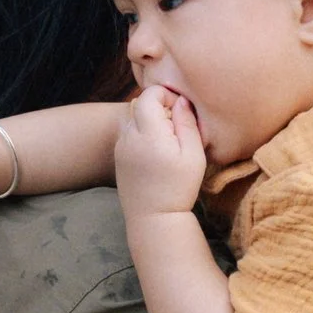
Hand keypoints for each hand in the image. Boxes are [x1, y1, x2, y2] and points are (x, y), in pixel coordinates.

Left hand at [115, 86, 206, 217]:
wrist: (154, 218)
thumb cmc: (179, 188)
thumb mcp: (193, 155)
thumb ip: (187, 123)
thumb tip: (181, 100)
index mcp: (149, 132)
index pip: (149, 94)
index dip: (167, 95)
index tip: (180, 111)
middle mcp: (129, 136)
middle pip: (139, 103)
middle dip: (158, 107)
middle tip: (176, 127)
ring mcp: (120, 146)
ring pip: (132, 118)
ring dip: (148, 121)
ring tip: (165, 142)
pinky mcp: (118, 157)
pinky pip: (128, 134)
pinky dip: (140, 134)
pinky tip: (154, 153)